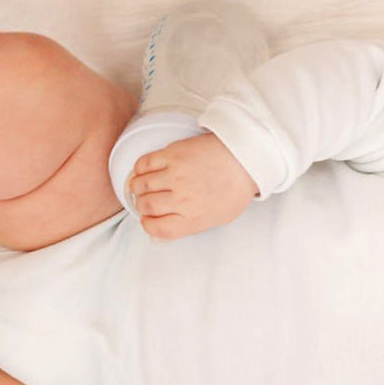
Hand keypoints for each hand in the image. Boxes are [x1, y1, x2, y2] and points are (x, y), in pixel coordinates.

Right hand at [128, 132, 257, 239]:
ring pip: (140, 186)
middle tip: (145, 202)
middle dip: (142, 206)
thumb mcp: (219, 217)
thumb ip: (193, 225)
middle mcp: (182, 199)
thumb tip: (170, 228)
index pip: (157, 229)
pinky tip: (143, 171)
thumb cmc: (235, 186)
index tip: (147, 220)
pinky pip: (144, 163)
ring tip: (141, 187)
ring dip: (137, 188)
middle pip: (145, 207)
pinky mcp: (173, 155)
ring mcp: (176, 175)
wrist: (246, 157)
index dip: (148, 225)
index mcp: (194, 218)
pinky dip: (139, 169)